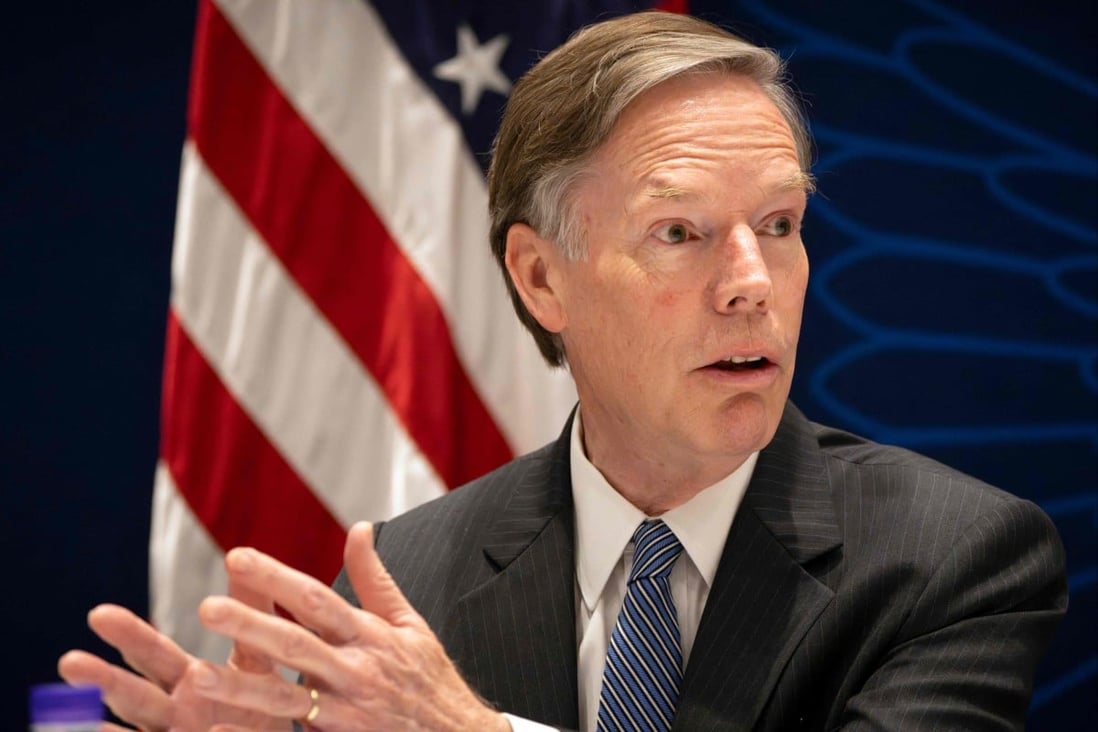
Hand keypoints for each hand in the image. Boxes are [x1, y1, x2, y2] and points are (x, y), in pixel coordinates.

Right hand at [58, 584, 288, 729]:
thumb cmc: (264, 702)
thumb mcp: (259, 657)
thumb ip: (252, 611)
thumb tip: (242, 556)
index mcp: (190, 678)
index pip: (152, 653)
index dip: (129, 636)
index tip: (99, 615)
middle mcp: (174, 710)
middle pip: (132, 693)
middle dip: (101, 679)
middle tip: (69, 662)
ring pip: (137, 721)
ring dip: (108, 721)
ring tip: (87, 705)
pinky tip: (99, 729)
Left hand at [190, 522, 509, 731]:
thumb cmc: (430, 678)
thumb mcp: (410, 623)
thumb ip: (375, 578)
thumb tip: (359, 528)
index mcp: (370, 636)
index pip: (317, 600)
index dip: (277, 578)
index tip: (237, 558)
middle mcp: (356, 671)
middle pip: (296, 645)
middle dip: (250, 625)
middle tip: (206, 607)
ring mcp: (347, 711)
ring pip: (286, 698)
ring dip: (241, 687)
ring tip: (196, 677)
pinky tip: (218, 730)